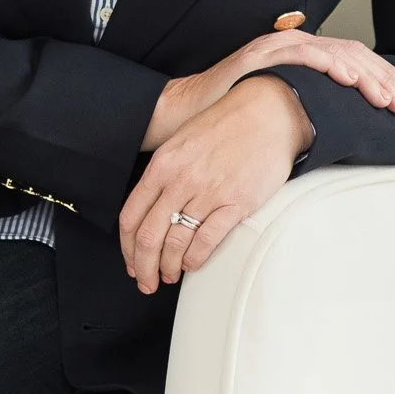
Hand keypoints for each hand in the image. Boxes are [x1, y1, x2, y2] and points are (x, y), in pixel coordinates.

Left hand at [120, 76, 311, 293]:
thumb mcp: (182, 141)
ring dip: (169, 267)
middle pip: (149, 237)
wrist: (266, 111)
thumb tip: (152, 207)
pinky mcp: (235, 202)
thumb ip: (165, 172)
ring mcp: (207, 192)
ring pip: (175, 244)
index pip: (131, 216)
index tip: (131, 262)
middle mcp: (180, 180)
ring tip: (171, 275)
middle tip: (146, 282)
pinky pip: (206, 241)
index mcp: (162, 164)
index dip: (128, 248)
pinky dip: (195, 259)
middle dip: (143, 267)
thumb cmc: (226, 124)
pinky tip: (193, 264)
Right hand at [247, 29, 394, 113]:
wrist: (188, 111)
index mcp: (302, 56)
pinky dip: (328, 64)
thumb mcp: (283, 107)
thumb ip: (311, 105)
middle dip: (381, 78)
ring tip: (385, 96)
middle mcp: (293, 45)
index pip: (352, 58)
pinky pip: (301, 54)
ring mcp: (275, 48)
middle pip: (350, 53)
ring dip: (364, 75)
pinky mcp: (259, 57)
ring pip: (332, 52)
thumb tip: (348, 122)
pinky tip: (348, 79)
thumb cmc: (233, 114)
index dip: (381, 76)